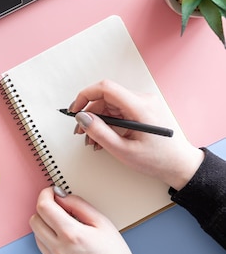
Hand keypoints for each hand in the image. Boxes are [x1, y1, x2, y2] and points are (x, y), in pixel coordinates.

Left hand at [29, 187, 157, 253]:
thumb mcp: (102, 223)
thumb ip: (79, 205)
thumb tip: (60, 196)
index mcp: (71, 235)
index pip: (44, 207)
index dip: (45, 195)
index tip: (51, 192)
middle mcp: (58, 250)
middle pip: (34, 220)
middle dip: (44, 211)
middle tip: (59, 211)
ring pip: (37, 236)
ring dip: (47, 229)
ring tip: (68, 233)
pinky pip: (45, 253)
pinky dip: (53, 246)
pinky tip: (71, 250)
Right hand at [70, 80, 203, 189]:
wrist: (179, 165)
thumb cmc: (157, 160)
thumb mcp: (123, 150)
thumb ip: (100, 132)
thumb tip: (82, 118)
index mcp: (139, 107)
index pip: (105, 88)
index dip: (85, 96)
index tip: (74, 110)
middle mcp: (142, 100)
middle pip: (105, 98)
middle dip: (89, 114)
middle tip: (80, 132)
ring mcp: (143, 104)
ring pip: (109, 106)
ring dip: (97, 121)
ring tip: (92, 140)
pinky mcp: (142, 110)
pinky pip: (117, 111)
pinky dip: (106, 123)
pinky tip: (103, 138)